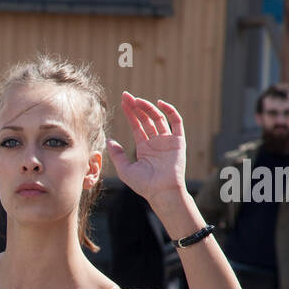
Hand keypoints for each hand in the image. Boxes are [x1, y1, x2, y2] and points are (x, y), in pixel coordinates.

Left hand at [106, 92, 188, 214]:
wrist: (162, 192)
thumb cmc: (144, 185)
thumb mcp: (125, 170)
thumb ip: (117, 155)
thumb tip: (109, 140)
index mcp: (144, 148)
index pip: (136, 125)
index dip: (129, 113)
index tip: (122, 102)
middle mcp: (156, 142)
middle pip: (146, 119)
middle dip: (136, 107)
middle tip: (127, 96)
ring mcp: (167, 140)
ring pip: (158, 118)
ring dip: (148, 108)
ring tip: (137, 100)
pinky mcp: (178, 141)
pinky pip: (176, 122)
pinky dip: (170, 111)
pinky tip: (159, 103)